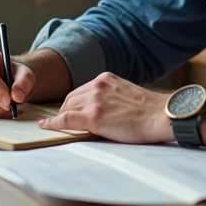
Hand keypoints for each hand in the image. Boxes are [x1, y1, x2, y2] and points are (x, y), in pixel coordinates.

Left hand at [38, 72, 172, 143]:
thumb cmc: (149, 111)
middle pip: (71, 98)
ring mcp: (93, 100)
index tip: (68, 108)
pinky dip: (53, 123)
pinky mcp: (92, 116)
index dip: (73, 102)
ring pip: (67, 108)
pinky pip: (65, 120)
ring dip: (62, 118)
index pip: (81, 90)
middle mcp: (97, 86)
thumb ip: (111, 96)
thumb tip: (103, 109)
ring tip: (55, 125)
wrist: (159, 116)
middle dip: (65, 110)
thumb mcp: (127, 94)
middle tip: (62, 120)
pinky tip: (46, 126)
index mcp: (106, 79)